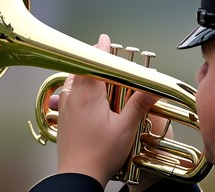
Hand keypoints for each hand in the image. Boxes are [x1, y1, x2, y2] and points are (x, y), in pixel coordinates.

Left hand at [52, 34, 158, 187]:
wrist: (77, 175)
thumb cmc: (100, 155)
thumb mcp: (125, 128)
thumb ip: (139, 105)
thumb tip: (153, 88)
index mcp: (89, 96)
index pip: (94, 63)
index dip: (101, 49)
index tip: (104, 39)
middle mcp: (73, 98)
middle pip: (81, 68)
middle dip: (92, 59)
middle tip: (103, 55)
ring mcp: (65, 107)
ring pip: (72, 80)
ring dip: (83, 72)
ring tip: (96, 73)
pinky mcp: (62, 116)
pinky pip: (67, 93)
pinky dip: (76, 86)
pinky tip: (84, 94)